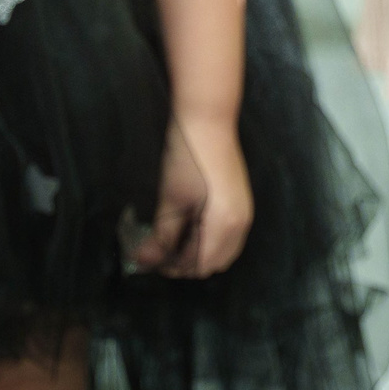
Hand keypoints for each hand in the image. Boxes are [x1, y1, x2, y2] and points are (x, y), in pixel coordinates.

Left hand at [131, 112, 252, 278]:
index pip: (198, 265)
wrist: (209, 123)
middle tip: (160, 252)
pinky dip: (210, 242)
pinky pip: (229, 237)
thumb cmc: (187, 160)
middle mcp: (241, 225)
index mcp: (224, 226)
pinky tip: (190, 227)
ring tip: (173, 242)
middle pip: (214, 263)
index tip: (150, 259)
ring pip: (224, 252)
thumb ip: (161, 236)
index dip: (172, 267)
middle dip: (187, 264)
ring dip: (200, 254)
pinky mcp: (242, 203)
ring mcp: (245, 213)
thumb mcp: (171, 200)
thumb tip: (143, 260)